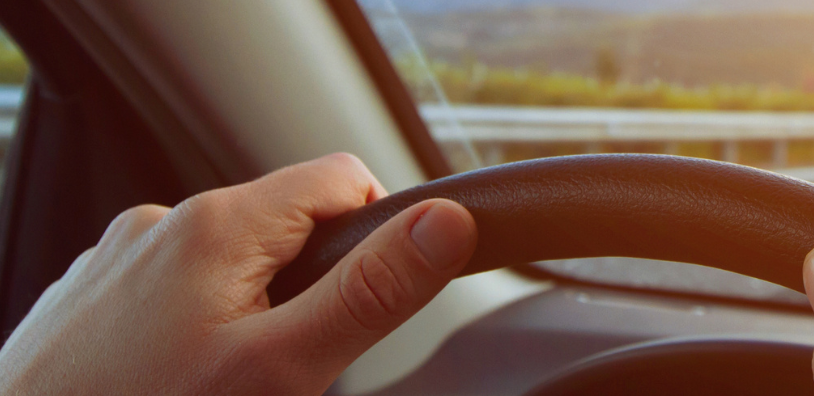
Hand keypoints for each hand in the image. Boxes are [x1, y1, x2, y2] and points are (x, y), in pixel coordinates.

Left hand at [0, 154, 477, 394]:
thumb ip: (370, 293)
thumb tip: (446, 224)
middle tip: (289, 370)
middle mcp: (161, 224)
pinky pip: (175, 295)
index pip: (344, 178)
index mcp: (218, 223)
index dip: (379, 236)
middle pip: (288, 227)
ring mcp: (118, 261)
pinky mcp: (91, 301)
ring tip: (226, 387)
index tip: (368, 304)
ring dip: (253, 314)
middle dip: (312, 290)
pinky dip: (196, 331)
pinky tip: (177, 385)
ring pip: (231, 267)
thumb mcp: (283, 368)